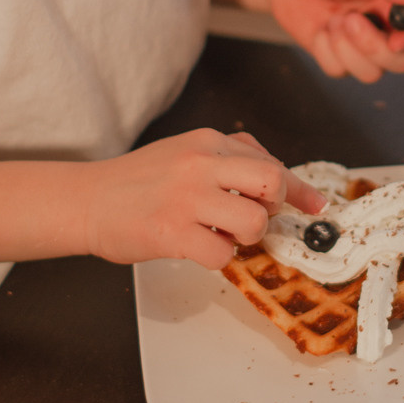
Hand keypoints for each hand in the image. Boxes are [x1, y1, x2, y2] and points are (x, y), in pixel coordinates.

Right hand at [83, 129, 324, 268]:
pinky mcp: (171, 232)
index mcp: (207, 142)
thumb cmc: (139, 182)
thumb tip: (277, 174)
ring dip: (247, 237)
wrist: (88, 200)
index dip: (299, 189)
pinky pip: (222, 255)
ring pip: (254, 221)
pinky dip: (219, 260)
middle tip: (257, 219)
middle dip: (275, 207)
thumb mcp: (185, 151)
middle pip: (271, 183)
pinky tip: (200, 248)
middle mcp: (200, 164)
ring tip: (224, 235)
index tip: (315, 206)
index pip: (270, 162)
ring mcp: (186, 198)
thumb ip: (229, 157)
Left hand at [267, 0, 403, 82]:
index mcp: (402, 2)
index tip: (397, 39)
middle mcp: (388, 28)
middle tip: (349, 19)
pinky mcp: (337, 57)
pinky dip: (326, 51)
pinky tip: (320, 29)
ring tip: (334, 19)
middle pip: (403, 62)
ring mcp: (362, 46)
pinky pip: (339, 71)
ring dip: (348, 50)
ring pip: (372, 74)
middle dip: (375, 48)